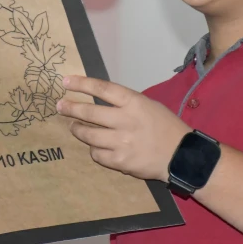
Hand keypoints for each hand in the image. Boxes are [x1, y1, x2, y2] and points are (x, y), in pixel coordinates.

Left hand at [57, 75, 190, 181]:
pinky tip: (95, 147)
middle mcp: (126, 120)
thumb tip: (99, 99)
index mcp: (134, 102)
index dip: (81, 84)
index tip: (66, 82)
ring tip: (74, 127)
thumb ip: (126, 103)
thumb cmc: (165, 126)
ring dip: (78, 130)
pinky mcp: (120, 162)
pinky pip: (97, 155)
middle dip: (71, 108)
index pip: (102, 89)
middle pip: (89, 113)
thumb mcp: (149, 105)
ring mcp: (122, 142)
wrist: (181, 155)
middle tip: (61, 106)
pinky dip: (94, 150)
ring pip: (88, 136)